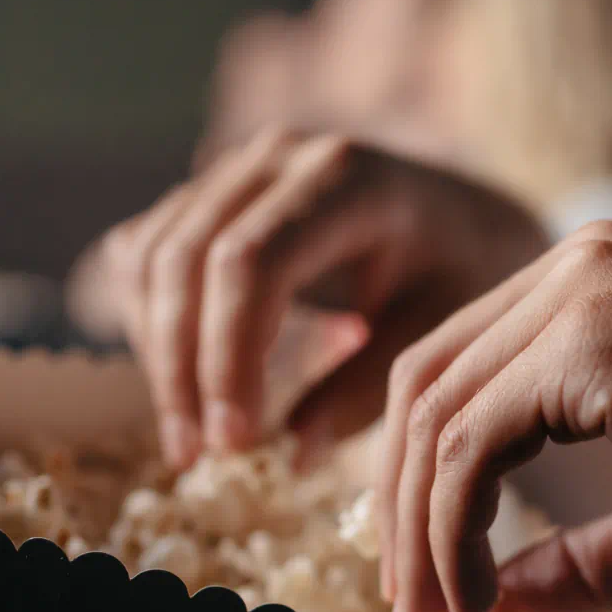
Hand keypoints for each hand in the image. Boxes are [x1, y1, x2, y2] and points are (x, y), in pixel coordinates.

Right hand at [99, 128, 545, 466]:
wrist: (466, 219)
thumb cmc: (461, 278)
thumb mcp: (437, 335)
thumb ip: (368, 390)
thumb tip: (294, 453)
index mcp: (347, 179)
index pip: (251, 263)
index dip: (228, 357)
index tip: (234, 441)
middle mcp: (279, 156)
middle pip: (186, 258)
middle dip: (182, 367)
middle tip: (196, 454)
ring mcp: (236, 168)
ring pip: (151, 255)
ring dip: (158, 352)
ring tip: (192, 437)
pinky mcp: (208, 192)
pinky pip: (145, 253)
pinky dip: (151, 323)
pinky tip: (187, 385)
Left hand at [375, 221, 611, 611]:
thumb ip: (576, 562)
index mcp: (586, 290)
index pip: (457, 376)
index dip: (420, 484)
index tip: (429, 578)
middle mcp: (569, 270)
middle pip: (421, 385)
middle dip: (397, 512)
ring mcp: (577, 294)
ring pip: (433, 416)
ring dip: (417, 535)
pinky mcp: (591, 338)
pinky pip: (471, 441)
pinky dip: (451, 528)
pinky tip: (471, 596)